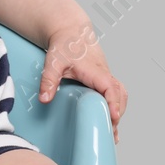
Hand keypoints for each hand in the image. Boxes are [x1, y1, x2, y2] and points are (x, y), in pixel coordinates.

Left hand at [40, 25, 127, 142]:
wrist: (71, 32)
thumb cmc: (65, 45)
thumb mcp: (53, 62)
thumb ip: (49, 80)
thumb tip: (44, 99)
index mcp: (96, 71)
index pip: (111, 88)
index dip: (114, 103)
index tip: (114, 117)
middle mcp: (105, 75)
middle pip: (120, 95)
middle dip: (117, 112)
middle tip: (110, 131)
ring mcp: (106, 77)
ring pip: (120, 95)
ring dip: (119, 111)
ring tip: (112, 131)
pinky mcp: (103, 80)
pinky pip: (115, 94)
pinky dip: (116, 106)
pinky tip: (112, 121)